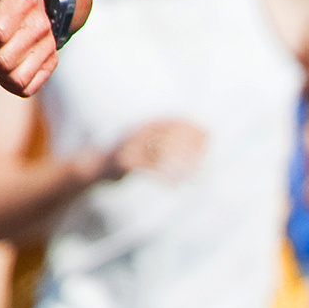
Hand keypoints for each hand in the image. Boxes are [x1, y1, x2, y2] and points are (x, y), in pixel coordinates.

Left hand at [0, 0, 63, 97]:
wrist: (30, 0)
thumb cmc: (0, 0)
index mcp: (23, 1)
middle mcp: (41, 24)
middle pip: (4, 61)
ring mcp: (49, 45)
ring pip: (15, 79)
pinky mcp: (51, 62)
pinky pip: (26, 88)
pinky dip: (9, 84)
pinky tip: (3, 70)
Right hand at [92, 117, 206, 187]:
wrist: (98, 166)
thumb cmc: (134, 156)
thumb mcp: (153, 144)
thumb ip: (176, 141)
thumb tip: (208, 138)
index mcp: (149, 123)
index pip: (176, 121)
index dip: (194, 130)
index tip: (210, 141)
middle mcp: (140, 130)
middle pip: (170, 136)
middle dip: (190, 150)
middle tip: (205, 166)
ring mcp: (130, 145)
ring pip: (160, 153)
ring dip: (180, 166)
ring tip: (195, 178)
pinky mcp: (123, 161)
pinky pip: (147, 169)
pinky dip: (163, 178)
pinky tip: (175, 187)